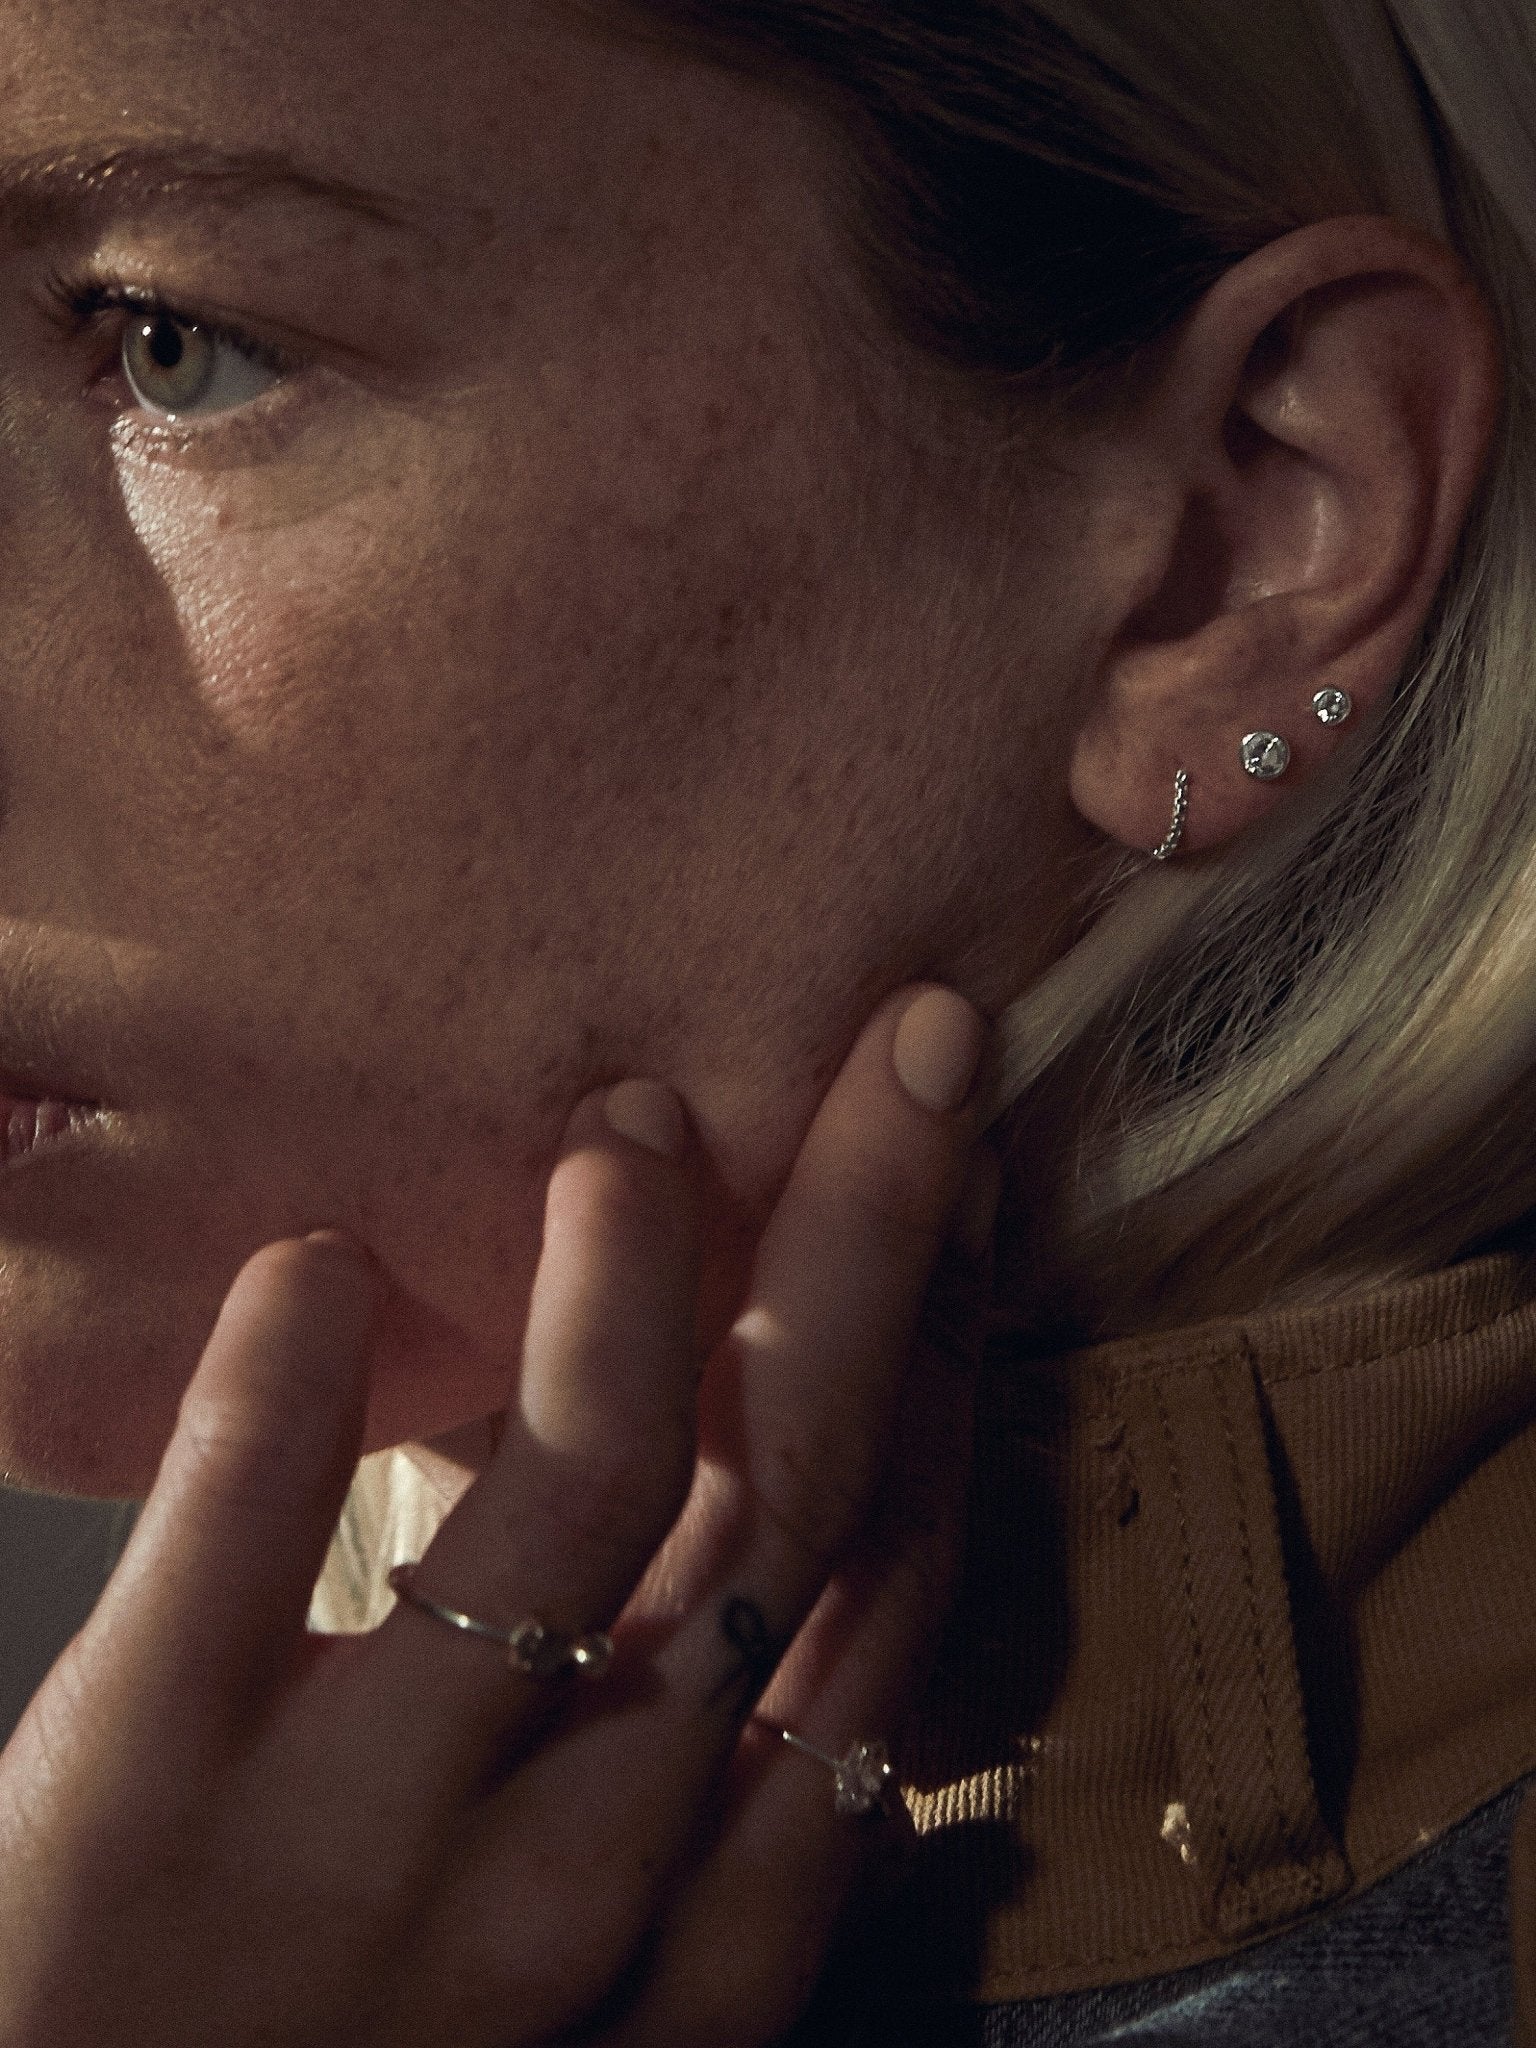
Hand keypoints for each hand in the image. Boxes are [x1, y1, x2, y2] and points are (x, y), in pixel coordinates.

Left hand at [0, 983, 999, 2047]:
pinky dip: (287, 1385)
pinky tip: (312, 1259)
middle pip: (781, 1508)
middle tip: (914, 1045)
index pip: (880, 1602)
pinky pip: (235, 1559)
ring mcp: (361, 1847)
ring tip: (630, 1124)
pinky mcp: (133, 1808)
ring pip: (576, 1507)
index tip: (959, 1186)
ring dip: (624, 1283)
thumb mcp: (593, 1998)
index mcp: (703, 1937)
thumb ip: (708, 1835)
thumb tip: (821, 1651)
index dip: (942, 1367)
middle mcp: (577, 1882)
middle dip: (867, 1248)